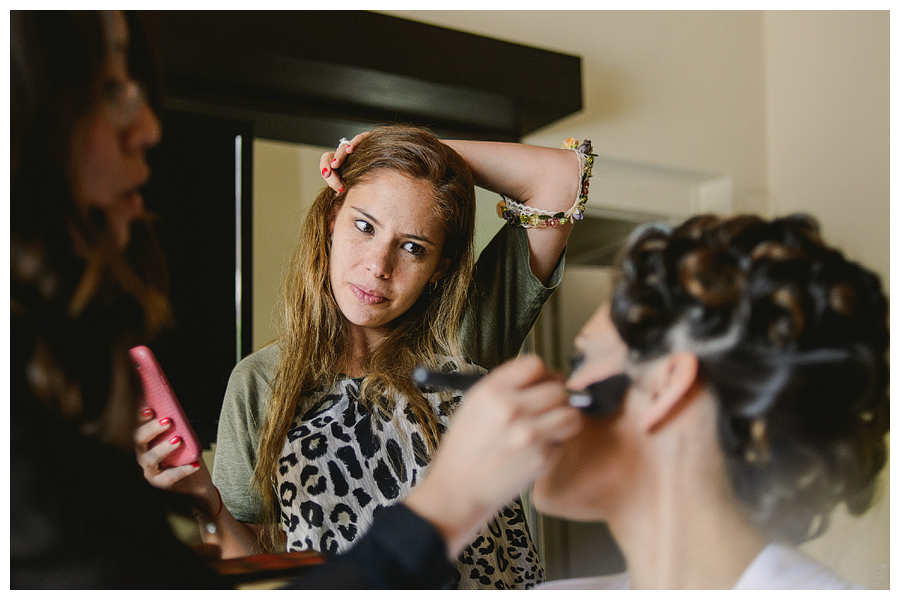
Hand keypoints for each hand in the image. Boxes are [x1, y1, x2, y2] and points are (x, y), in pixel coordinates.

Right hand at [133, 408, 219, 516]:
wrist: (194, 480)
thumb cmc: (184, 455)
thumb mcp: (181, 437)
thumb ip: (177, 426)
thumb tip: (180, 410)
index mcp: (144, 441)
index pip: (138, 427)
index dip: (140, 418)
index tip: (149, 409)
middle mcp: (142, 455)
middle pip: (138, 441)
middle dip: (152, 429)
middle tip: (168, 421)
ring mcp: (149, 470)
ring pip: (149, 459)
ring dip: (163, 448)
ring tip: (178, 440)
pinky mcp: (159, 482)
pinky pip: (168, 477)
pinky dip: (182, 470)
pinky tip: (194, 464)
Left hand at [319, 132, 368, 191]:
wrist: (390, 173)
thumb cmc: (371, 180)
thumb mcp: (354, 186)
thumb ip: (344, 187)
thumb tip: (339, 192)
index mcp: (341, 163)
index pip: (327, 160)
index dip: (324, 166)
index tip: (326, 174)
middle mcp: (347, 154)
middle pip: (332, 154)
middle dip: (328, 164)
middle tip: (328, 173)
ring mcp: (357, 146)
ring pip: (344, 147)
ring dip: (339, 156)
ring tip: (335, 164)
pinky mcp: (369, 139)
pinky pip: (360, 138)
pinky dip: (354, 143)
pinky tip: (350, 150)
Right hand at [404, 354, 582, 556]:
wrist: (458, 489)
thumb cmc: (464, 448)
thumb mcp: (473, 405)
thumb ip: (506, 388)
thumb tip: (541, 379)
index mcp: (492, 391)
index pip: (535, 364)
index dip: (543, 374)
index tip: (544, 383)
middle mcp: (512, 409)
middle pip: (558, 389)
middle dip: (555, 398)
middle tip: (548, 408)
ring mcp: (530, 435)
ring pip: (571, 414)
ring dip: (564, 419)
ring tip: (550, 426)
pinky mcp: (542, 459)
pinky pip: (564, 442)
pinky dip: (556, 445)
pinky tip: (537, 449)